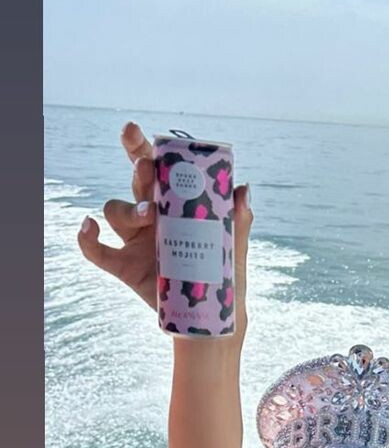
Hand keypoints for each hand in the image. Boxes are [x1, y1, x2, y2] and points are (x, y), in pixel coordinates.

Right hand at [77, 123, 253, 330]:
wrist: (213, 317)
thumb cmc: (224, 276)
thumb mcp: (233, 247)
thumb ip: (238, 220)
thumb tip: (242, 189)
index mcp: (176, 204)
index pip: (156, 169)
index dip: (142, 147)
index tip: (133, 130)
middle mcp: (152, 217)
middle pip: (134, 181)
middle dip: (136, 168)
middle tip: (145, 166)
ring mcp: (136, 240)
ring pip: (116, 211)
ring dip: (127, 210)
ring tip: (149, 218)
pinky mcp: (125, 266)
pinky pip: (95, 250)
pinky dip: (86, 238)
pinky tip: (88, 226)